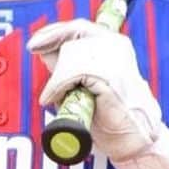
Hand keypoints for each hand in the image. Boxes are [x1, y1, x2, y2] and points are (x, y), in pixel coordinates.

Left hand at [28, 18, 168, 168]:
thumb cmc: (110, 117)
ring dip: (56, 75)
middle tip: (36, 52)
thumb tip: (46, 52)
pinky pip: (75, 73)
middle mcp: (117, 49)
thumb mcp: (83, 84)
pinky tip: (54, 98)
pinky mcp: (111, 79)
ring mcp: (116, 63)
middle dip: (51, 43)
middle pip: (76, 33)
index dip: (54, 31)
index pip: (80, 28)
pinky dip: (59, 86)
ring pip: (73, 54)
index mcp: (114, 46)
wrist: (132, 141)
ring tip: (52, 94)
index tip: (36, 41)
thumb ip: (67, 66)